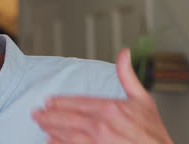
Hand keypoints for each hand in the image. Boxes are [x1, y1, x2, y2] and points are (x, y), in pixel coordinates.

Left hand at [32, 49, 172, 143]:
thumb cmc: (152, 131)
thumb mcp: (143, 99)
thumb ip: (128, 75)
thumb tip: (123, 53)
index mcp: (111, 108)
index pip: (78, 102)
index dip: (60, 102)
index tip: (49, 101)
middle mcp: (101, 125)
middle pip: (68, 118)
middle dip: (49, 115)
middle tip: (36, 113)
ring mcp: (98, 142)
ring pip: (67, 134)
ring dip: (51, 129)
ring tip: (41, 125)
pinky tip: (52, 141)